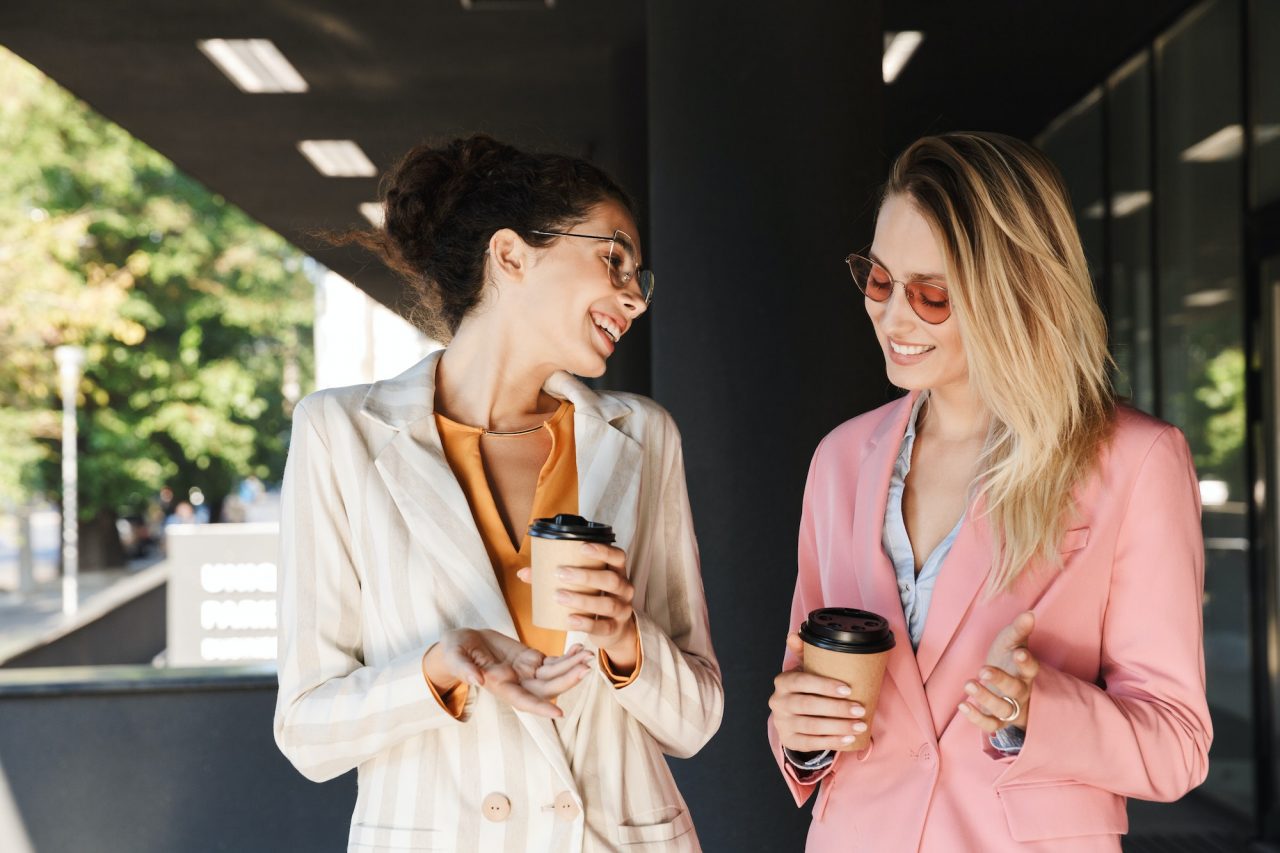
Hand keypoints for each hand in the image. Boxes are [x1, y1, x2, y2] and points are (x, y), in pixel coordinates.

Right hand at [423, 628, 592, 717]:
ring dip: (573, 666)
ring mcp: (527, 672)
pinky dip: (568, 656)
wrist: (463, 642)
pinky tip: (580, 649)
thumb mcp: (455, 656)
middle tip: (586, 668)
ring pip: (555, 674)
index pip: (524, 702)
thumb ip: (464, 669)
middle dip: (567, 679)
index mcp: (501, 687)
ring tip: (589, 655)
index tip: (559, 714)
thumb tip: (477, 680)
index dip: (540, 708)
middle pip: (547, 687)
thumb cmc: (455, 651)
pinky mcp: (532, 659)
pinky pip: (555, 661)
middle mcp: (518, 683)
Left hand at [516, 542, 637, 669]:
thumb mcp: (582, 585)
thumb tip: (524, 573)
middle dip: (586, 576)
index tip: (582, 546)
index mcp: (617, 571)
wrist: (613, 629)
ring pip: (607, 604)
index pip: (618, 556)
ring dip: (582, 599)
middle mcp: (624, 589)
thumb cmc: (594, 597)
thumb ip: (555, 577)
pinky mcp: (615, 628)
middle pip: (611, 580)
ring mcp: (622, 610)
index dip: (603, 550)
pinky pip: (603, 626)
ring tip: (559, 596)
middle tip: (560, 573)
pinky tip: (570, 620)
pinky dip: (586, 623)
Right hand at [768, 632, 866, 751]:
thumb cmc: (803, 689)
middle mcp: (778, 702)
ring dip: (839, 727)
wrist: (790, 716)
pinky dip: (832, 742)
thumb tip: (794, 635)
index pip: (802, 681)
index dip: (825, 686)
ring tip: (860, 725)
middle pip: (808, 705)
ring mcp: (783, 723)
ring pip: (812, 726)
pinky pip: (812, 743)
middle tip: (860, 709)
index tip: (848, 690)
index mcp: (782, 682)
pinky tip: (849, 739)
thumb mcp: (802, 670)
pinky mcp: (790, 740)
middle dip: (837, 708)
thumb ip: (802, 652)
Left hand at [958, 611, 1038, 732]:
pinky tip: (962, 705)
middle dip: (1000, 681)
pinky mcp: (998, 720)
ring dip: (985, 698)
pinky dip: (977, 719)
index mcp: (1027, 672)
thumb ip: (1019, 629)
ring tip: (969, 684)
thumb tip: (1029, 614)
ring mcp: (1011, 708)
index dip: (1027, 662)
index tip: (1019, 653)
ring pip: (1003, 709)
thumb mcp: (1012, 641)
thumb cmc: (1008, 658)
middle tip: (983, 669)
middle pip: (1016, 690)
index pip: (1032, 669)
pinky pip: (991, 725)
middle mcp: (1022, 692)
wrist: (1003, 681)